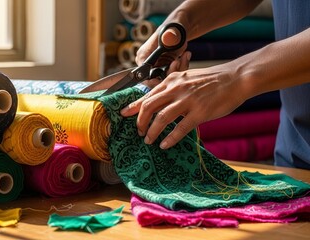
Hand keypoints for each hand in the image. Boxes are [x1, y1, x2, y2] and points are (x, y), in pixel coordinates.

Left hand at [120, 62, 246, 149]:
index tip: (124, 114)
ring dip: (151, 132)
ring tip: (148, 140)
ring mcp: (188, 100)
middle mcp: (177, 89)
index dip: (134, 107)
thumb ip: (172, 88)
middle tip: (139, 131)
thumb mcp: (187, 78)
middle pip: (149, 107)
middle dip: (140, 122)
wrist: (235, 78)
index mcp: (172, 80)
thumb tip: (157, 102)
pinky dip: (170, 138)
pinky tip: (164, 144)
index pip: (147, 95)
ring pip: (161, 119)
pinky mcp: (200, 112)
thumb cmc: (211, 80)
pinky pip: (180, 129)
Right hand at [136, 25, 188, 87]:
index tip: (165, 77)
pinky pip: (173, 75)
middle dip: (170, 72)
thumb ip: (169, 35)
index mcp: (143, 55)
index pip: (143, 74)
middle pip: (156, 79)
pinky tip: (186, 55)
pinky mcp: (165, 69)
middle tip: (178, 61)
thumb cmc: (173, 27)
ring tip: (185, 54)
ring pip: (166, 78)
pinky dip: (182, 67)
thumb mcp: (172, 30)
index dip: (153, 79)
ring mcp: (156, 67)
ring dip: (179, 68)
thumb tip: (168, 38)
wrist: (179, 30)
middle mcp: (148, 63)